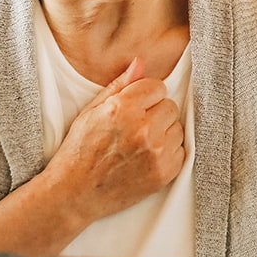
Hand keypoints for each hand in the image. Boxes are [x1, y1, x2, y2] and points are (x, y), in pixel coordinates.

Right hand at [44, 57, 184, 224]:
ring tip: (140, 143)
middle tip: (136, 127)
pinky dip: (168, 153)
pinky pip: (181, 151)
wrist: (75, 193)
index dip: (146, 95)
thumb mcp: (91, 111)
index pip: (157, 86)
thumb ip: (119, 85)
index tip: (136, 107)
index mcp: (123, 108)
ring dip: (163, 132)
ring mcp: (155, 152)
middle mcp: (142, 129)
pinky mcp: (164, 173)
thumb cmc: (79, 150)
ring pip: (177, 128)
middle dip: (155, 113)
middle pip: (169, 106)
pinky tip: (147, 156)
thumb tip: (140, 63)